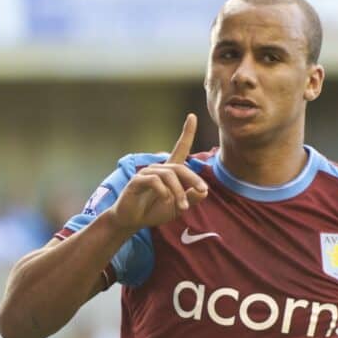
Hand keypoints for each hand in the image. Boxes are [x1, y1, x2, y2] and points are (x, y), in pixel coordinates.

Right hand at [107, 113, 207, 232]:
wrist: (132, 221)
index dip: (187, 133)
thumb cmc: (155, 210)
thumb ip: (191, 198)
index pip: (180, 148)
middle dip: (193, 179)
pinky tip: (165, 199)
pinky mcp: (136, 181)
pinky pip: (154, 181)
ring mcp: (146, 173)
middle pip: (180, 167)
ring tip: (182, 206)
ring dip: (178, 191)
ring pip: (169, 175)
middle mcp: (158, 169)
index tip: (192, 116)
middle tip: (202, 191)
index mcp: (169, 172)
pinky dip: (163, 191)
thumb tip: (204, 191)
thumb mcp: (178, 207)